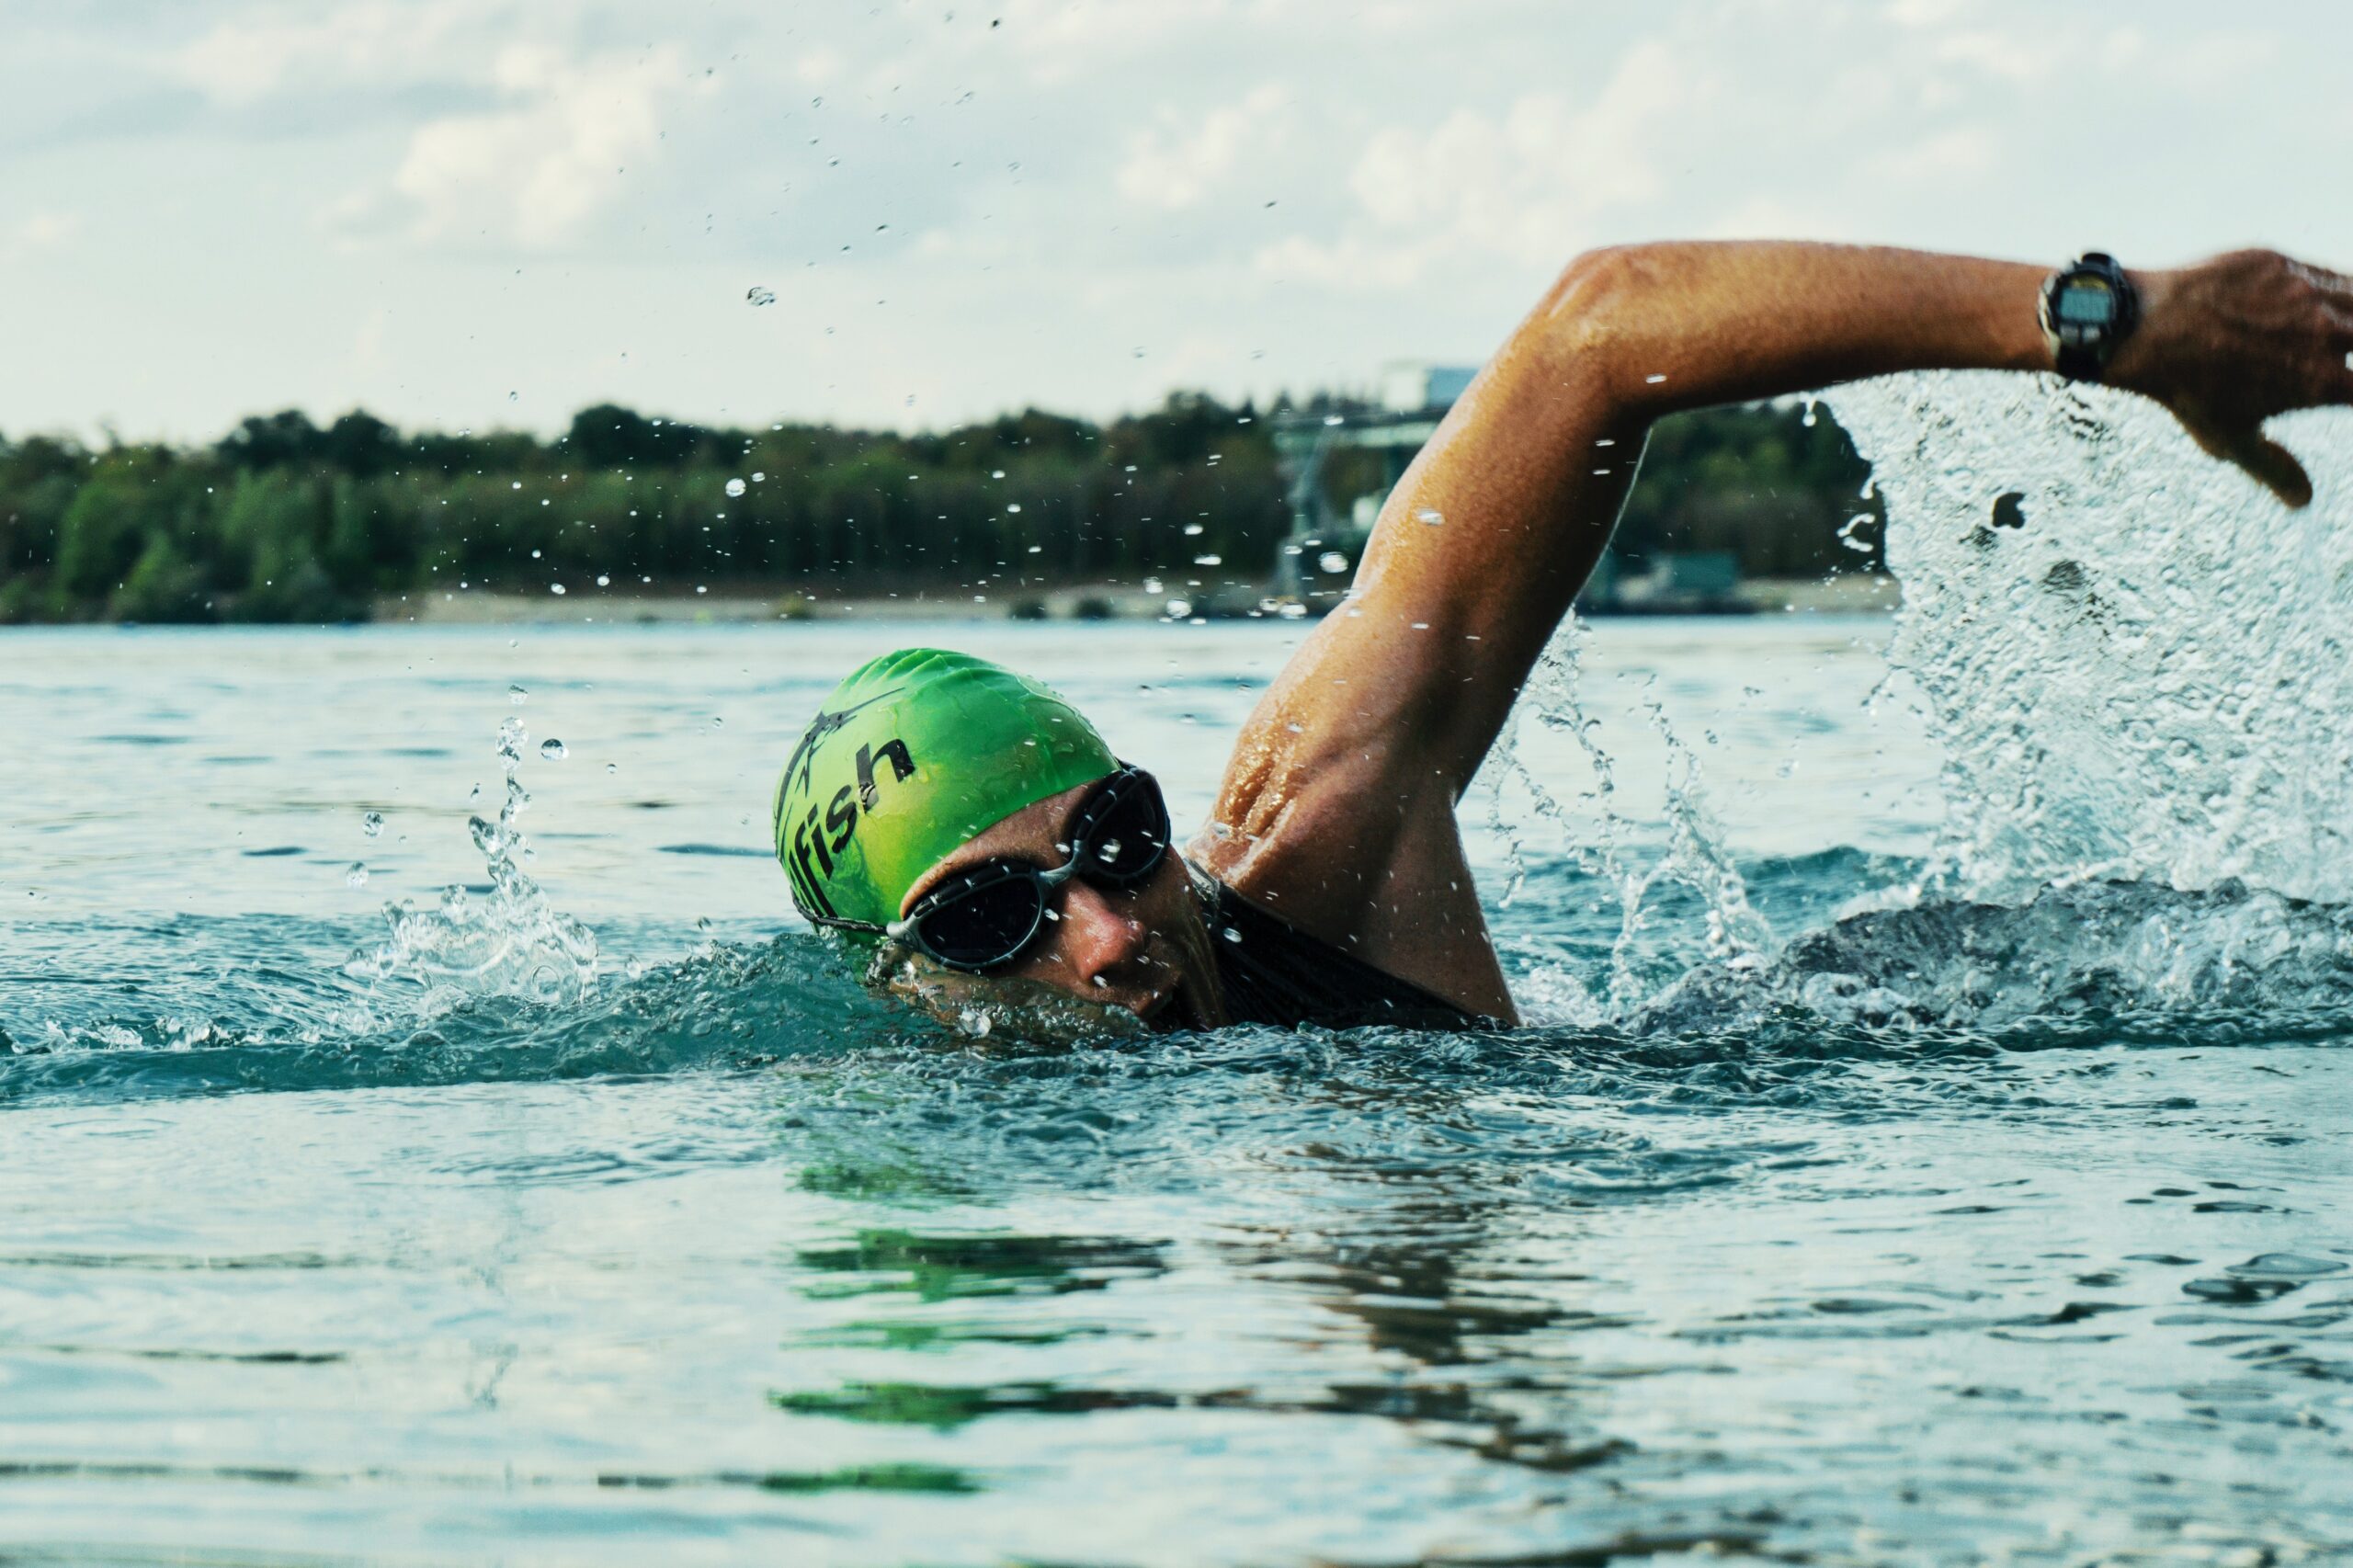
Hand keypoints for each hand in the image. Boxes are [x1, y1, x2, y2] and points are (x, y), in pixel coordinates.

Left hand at [2112, 249, 2352, 507]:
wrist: (2143, 330)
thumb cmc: (2185, 391)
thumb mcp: (2229, 439)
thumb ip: (2273, 468)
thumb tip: (2304, 500)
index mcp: (2322, 382)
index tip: (2347, 394)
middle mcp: (2326, 334)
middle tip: (2343, 363)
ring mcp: (2307, 293)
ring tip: (2343, 333)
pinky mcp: (2283, 263)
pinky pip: (2327, 273)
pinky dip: (2337, 288)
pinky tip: (2331, 302)